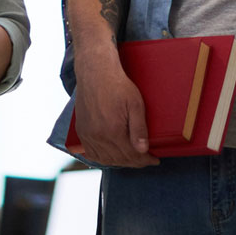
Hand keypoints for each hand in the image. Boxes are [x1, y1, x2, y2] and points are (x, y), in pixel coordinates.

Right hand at [71, 53, 159, 167]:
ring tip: (132, 159)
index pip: (132, 156)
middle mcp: (98, 136)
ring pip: (106, 160)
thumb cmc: (117, 85)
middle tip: (145, 159)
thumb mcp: (135, 104)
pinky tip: (112, 156)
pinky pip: (92, 153)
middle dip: (135, 162)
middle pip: (120, 160)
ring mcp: (87, 135)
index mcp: (113, 131)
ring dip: (120, 162)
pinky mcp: (81, 131)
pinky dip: (103, 158)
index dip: (145, 160)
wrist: (95, 72)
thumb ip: (139, 129)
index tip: (154, 160)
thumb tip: (143, 150)